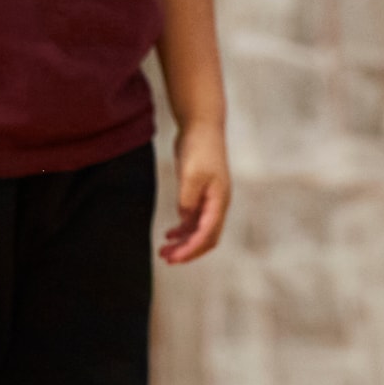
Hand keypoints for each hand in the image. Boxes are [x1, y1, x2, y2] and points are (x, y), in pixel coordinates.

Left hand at [163, 121, 229, 264]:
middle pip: (206, 238)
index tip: (174, 258)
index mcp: (219, 200)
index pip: (207, 234)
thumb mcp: (191, 173)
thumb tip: (185, 219)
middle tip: (167, 258)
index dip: (191, 249)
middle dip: (188, 251)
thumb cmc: (200, 147)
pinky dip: (183, 230)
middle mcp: (218, 203)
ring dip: (183, 242)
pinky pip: (194, 220)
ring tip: (164, 250)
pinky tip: (169, 234)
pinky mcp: (201, 194)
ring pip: (199, 231)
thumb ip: (187, 199)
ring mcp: (210, 200)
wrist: (202, 126)